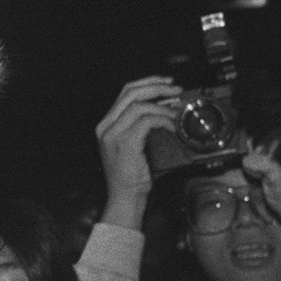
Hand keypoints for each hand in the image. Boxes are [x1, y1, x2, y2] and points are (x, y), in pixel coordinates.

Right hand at [95, 76, 181, 228]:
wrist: (125, 198)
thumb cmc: (131, 176)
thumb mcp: (131, 145)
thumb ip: (139, 125)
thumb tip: (163, 107)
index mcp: (105, 125)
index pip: (125, 92)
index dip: (148, 83)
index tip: (165, 83)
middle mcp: (105, 128)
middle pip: (130, 93)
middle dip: (156, 86)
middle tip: (175, 89)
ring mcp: (113, 135)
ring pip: (139, 106)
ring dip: (162, 107)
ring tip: (175, 114)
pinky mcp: (125, 143)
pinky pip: (147, 121)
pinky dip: (162, 120)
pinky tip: (170, 126)